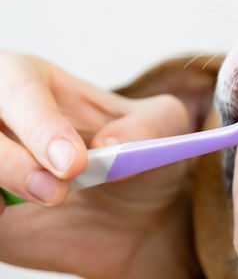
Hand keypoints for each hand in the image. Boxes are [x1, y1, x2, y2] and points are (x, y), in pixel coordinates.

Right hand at [0, 51, 198, 277]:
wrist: (132, 214)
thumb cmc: (137, 154)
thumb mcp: (164, 126)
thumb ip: (151, 124)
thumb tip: (112, 143)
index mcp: (28, 80)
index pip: (20, 92)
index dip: (42, 129)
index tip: (73, 165)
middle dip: (12, 162)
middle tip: (56, 191)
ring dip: (5, 185)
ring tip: (50, 201)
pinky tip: (19, 215)